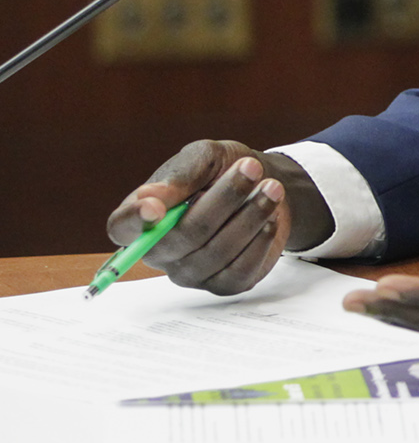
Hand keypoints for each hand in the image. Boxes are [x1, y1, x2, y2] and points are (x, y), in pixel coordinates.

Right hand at [106, 140, 332, 294]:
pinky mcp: (223, 284)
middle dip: (224, 199)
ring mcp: (191, 273)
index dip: (134, 221)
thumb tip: (148, 198)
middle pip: (183, 236)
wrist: (263, 184)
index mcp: (143, 217)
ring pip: (216, 253)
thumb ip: (180, 176)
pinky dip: (260, 241)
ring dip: (250, 216)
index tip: (155, 208)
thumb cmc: (222, 171)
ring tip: (272, 188)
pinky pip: (238, 272)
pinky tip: (270, 219)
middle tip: (253, 168)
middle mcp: (160, 251)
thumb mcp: (204, 158)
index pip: (122, 228)